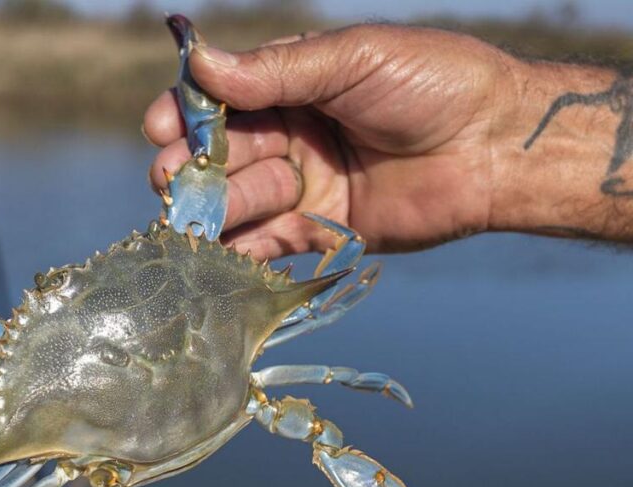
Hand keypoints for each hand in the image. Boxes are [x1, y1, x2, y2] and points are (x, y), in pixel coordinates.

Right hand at [145, 25, 520, 255]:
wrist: (498, 147)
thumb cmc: (433, 84)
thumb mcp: (352, 60)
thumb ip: (275, 70)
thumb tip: (199, 61)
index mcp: (292, 86)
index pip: (223, 99)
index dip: (187, 112)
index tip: (160, 124)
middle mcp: (289, 135)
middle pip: (222, 154)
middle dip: (193, 166)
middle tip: (170, 177)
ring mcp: (302, 185)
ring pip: (239, 200)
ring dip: (213, 208)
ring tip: (191, 217)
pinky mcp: (319, 231)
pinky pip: (267, 244)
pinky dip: (239, 251)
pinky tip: (214, 254)